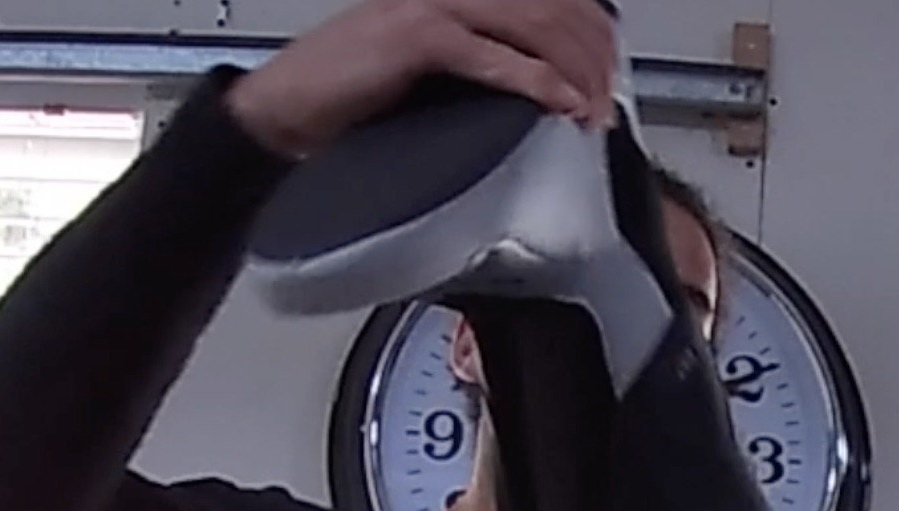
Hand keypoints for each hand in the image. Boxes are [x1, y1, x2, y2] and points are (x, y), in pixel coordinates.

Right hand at [226, 0, 618, 158]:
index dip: (593, 37)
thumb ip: (486, 65)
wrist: (287, 106)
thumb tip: (549, 88)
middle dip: (594, 59)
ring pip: (534, 24)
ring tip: (593, 111)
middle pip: (554, 8)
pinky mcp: (416, 36)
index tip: (610, 80)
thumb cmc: (354, 94)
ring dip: (575, 72)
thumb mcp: (436, 73)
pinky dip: (535, 80)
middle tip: (609, 106)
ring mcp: (435, 5)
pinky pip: (492, 54)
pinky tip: (561, 102)